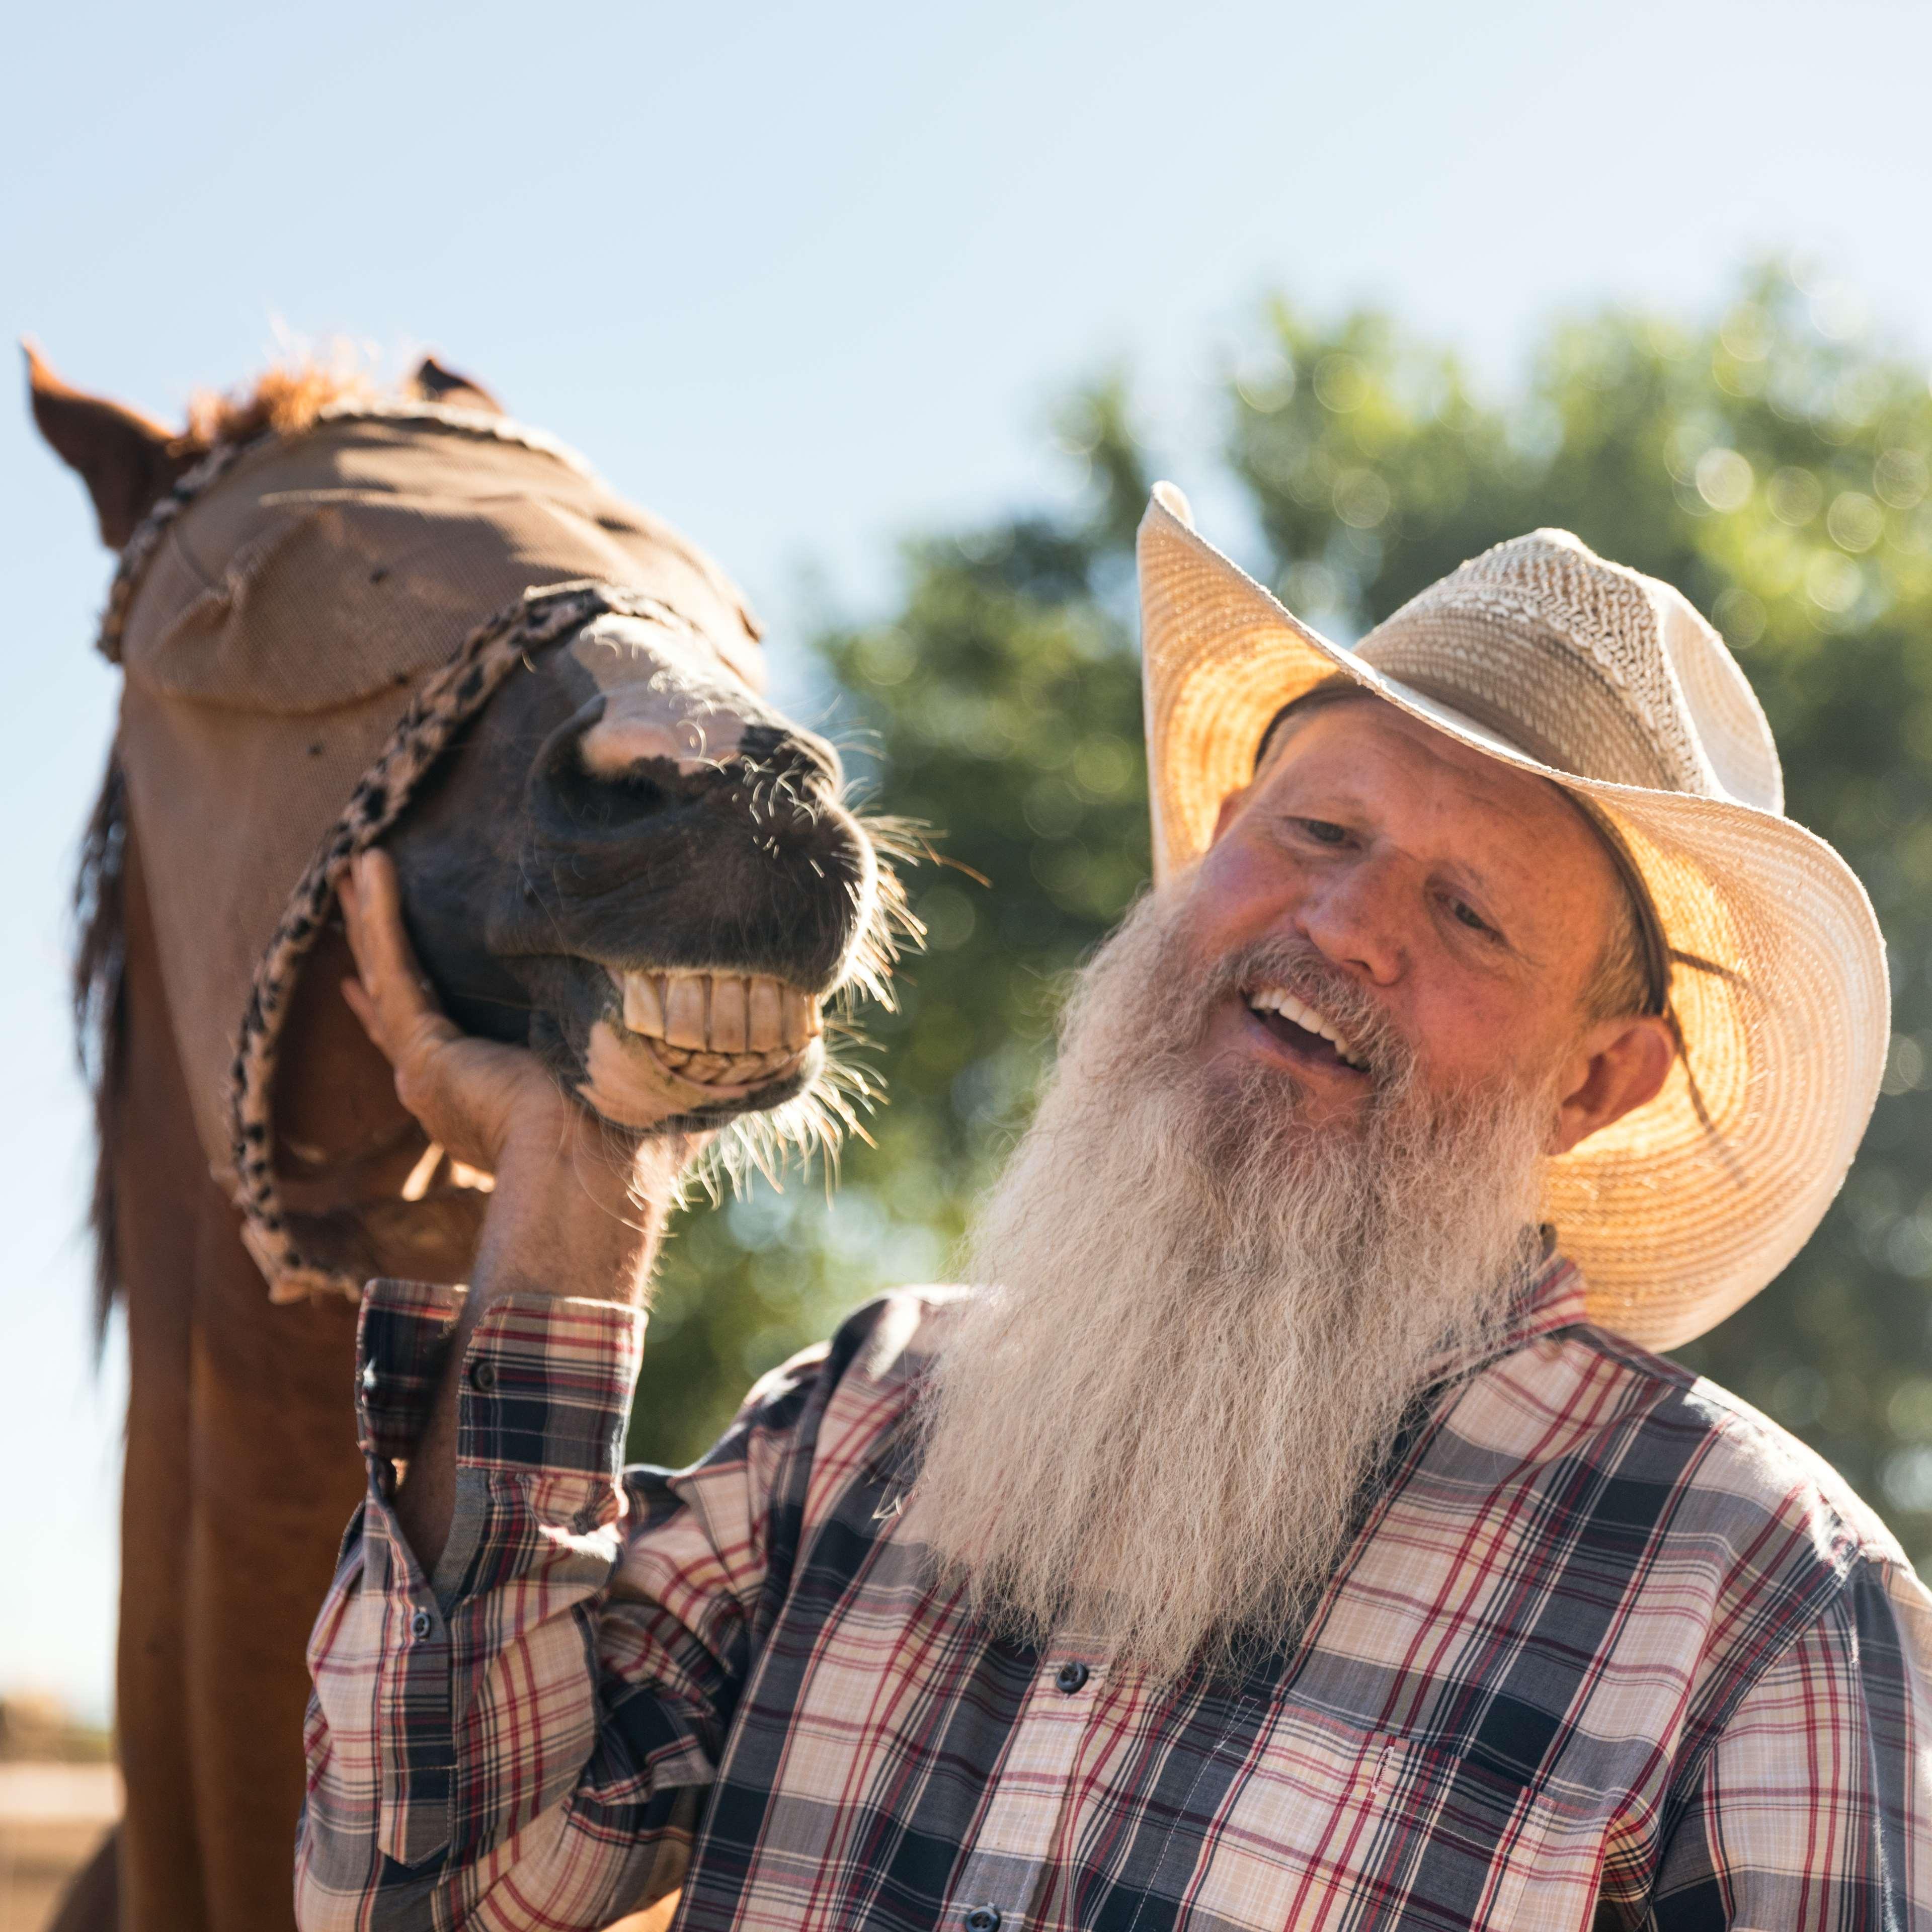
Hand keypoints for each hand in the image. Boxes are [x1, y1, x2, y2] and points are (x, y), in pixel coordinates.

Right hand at [337, 849, 587, 1173]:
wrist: (593, 1165)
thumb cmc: (617, 1140)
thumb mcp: (604, 1084)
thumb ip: (609, 1059)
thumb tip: (671, 1035)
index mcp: (480, 1105)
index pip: (425, 1041)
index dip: (393, 1005)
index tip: (365, 978)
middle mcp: (439, 1091)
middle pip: (391, 1001)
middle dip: (368, 947)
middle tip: (350, 898)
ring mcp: (426, 1071)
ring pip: (387, 976)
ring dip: (367, 917)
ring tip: (352, 865)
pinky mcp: (425, 1050)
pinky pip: (394, 967)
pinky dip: (381, 915)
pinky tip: (371, 868)